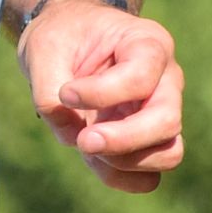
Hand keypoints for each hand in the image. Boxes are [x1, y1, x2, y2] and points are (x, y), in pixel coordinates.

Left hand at [17, 0, 183, 191]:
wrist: (67, 41)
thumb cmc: (62, 36)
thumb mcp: (43, 48)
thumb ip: (48, 92)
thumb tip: (72, 137)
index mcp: (149, 43)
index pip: (141, 77)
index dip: (101, 94)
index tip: (65, 93)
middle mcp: (166, 80)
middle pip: (167, 121)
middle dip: (122, 139)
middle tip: (82, 140)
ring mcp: (162, 113)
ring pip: (168, 153)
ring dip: (123, 161)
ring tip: (85, 144)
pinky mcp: (147, 142)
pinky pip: (149, 177)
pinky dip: (120, 176)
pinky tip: (92, 159)